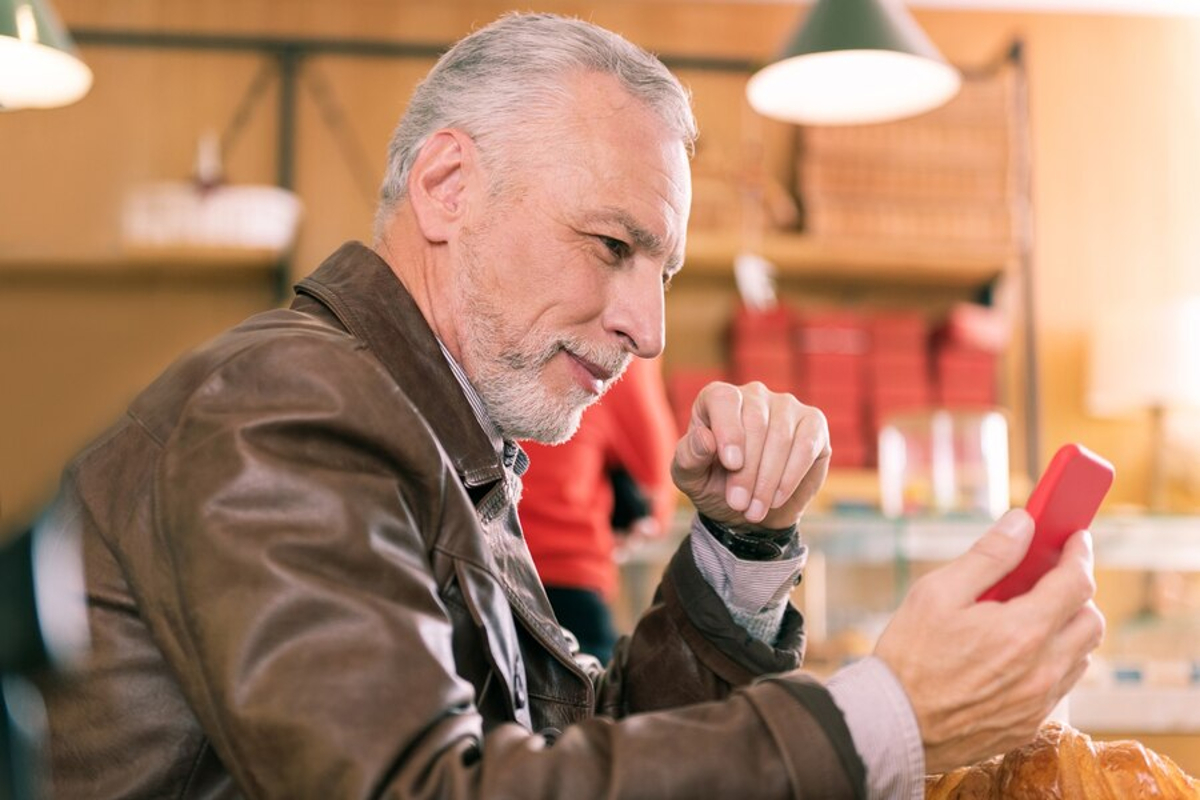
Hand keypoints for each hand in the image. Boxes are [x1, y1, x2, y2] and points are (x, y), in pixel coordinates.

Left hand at [670, 382, 829, 528]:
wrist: (748, 510)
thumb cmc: (715, 485)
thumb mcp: (691, 477)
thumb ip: (689, 456)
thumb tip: (704, 437)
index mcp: (718, 398)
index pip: (724, 399)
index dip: (729, 431)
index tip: (731, 464)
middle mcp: (753, 394)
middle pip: (756, 422)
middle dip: (747, 470)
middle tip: (739, 504)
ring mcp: (786, 406)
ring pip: (782, 436)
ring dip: (768, 479)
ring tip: (754, 510)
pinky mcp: (813, 424)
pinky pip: (806, 445)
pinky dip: (791, 476)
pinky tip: (777, 499)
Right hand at [874, 509, 1104, 773]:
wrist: (893, 724)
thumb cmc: (909, 655)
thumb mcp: (938, 593)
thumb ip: (988, 556)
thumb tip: (1023, 523)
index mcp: (1023, 631)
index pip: (1077, 584)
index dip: (1080, 555)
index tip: (1075, 539)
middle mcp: (1042, 670)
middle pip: (1092, 622)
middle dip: (1079, 593)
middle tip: (1050, 578)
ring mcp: (1038, 702)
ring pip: (1081, 656)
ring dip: (1067, 628)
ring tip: (1031, 615)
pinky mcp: (1029, 724)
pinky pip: (1061, 686)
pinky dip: (1053, 661)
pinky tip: (1017, 653)